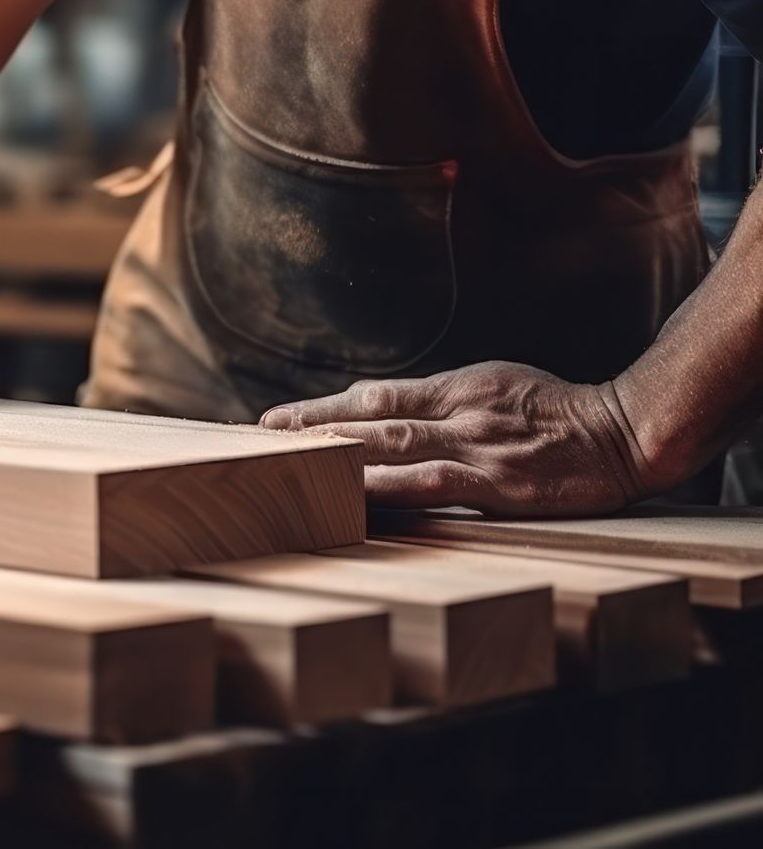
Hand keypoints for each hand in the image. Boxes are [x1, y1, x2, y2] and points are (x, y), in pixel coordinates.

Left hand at [259, 361, 655, 516]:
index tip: (272, 421)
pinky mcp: (499, 483)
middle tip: (257, 440)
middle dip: (311, 429)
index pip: (374, 395)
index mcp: (457, 387)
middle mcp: (459, 411)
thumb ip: (443, 405)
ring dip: (337, 455)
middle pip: (371, 417)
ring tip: (287, 466)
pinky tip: (354, 498)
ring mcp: (478, 446)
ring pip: (393, 446)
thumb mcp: (497, 390)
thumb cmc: (561, 413)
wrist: (629, 431)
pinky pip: (434, 485)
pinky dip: (389, 489)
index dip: (321, 408)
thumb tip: (384, 416)